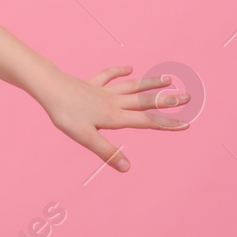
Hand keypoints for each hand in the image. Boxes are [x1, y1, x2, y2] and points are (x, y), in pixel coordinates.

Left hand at [35, 65, 190, 173]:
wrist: (48, 88)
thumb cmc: (65, 114)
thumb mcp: (85, 137)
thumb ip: (107, 152)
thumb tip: (127, 168)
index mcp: (114, 117)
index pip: (146, 121)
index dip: (167, 124)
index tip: (187, 123)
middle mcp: (113, 102)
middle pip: (144, 101)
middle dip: (167, 100)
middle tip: (188, 97)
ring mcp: (102, 91)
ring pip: (132, 86)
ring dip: (150, 83)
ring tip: (168, 79)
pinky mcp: (90, 83)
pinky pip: (108, 76)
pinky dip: (119, 72)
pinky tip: (128, 68)